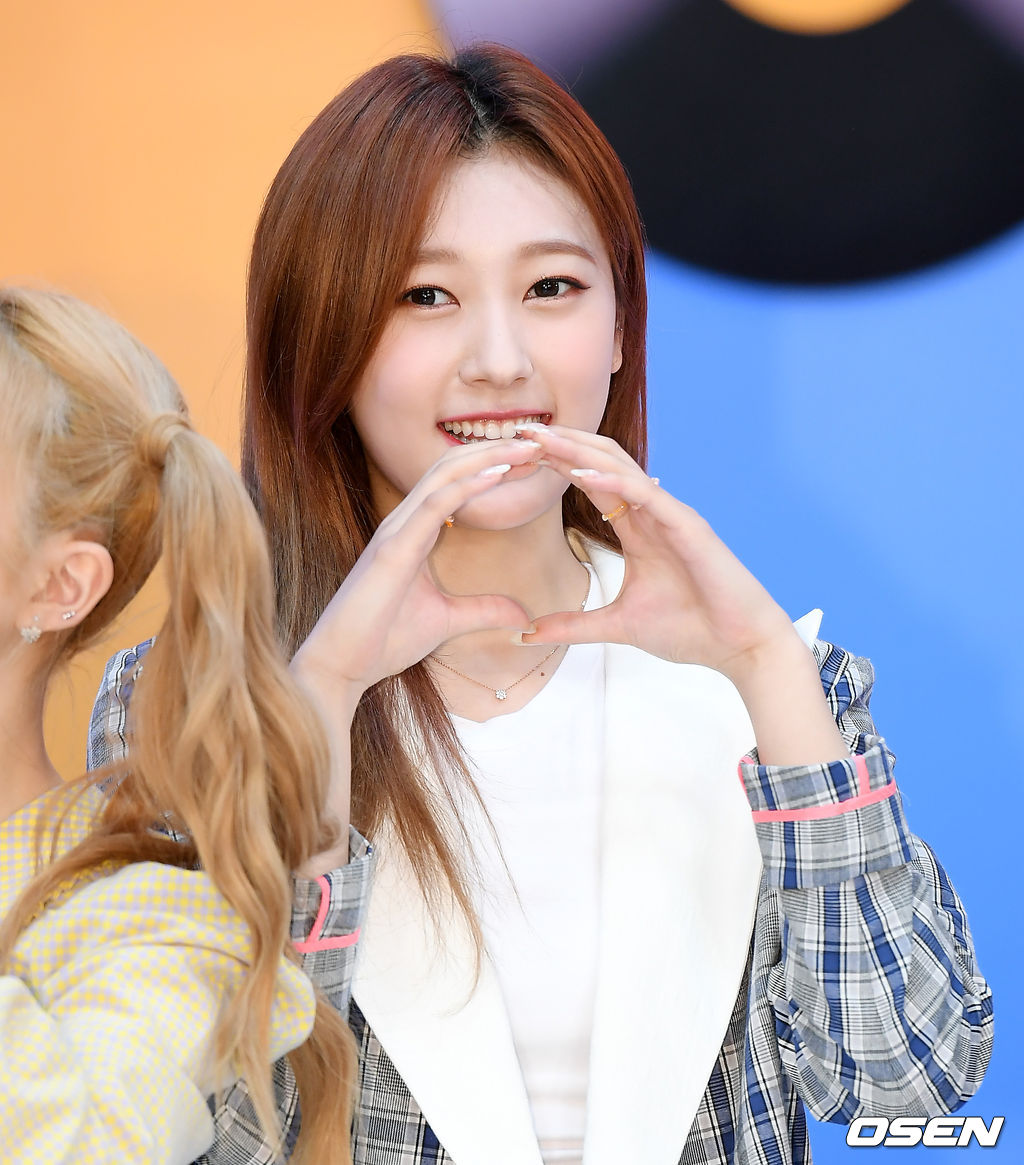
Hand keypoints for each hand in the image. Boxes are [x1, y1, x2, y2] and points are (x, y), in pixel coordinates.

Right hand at [292, 437, 539, 701]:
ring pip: (444, 476)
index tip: (533, 462)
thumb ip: (484, 611)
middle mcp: (403, 522)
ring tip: (528, 448)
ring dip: (489, 458)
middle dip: (496, 450)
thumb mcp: (448, 622)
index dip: (493, 466)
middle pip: (452, 467)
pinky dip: (467, 486)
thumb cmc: (383, 640)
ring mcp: (395, 531)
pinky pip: (433, 506)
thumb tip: (523, 617)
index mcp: (414, 532)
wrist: (342, 666)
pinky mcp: (392, 549)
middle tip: (540, 441)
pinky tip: (497, 475)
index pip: (456, 483)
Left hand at [520, 424, 800, 685]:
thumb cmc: (691, 629)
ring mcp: (671, 514)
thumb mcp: (617, 626)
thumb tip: (528, 634)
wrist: (740, 646)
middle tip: (518, 430)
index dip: (555, 464)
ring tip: (539, 438)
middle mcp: (652, 512)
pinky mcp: (688, 526)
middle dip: (560, 444)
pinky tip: (581, 473)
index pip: (590, 482)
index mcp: (637, 528)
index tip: (515, 453)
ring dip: (578, 450)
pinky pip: (645, 494)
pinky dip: (613, 481)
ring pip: (620, 468)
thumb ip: (572, 626)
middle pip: (600, 463)